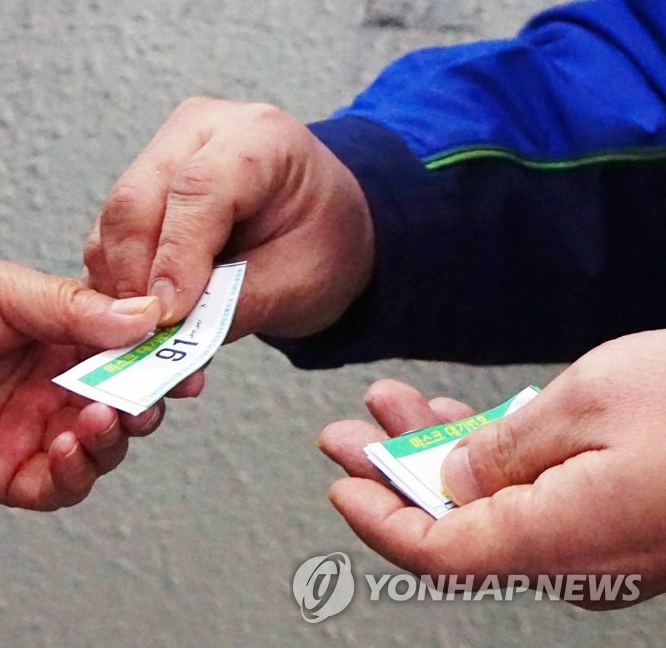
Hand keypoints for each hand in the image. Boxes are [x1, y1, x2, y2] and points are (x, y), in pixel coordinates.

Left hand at [0, 252, 176, 510]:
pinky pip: (56, 484)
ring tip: (100, 415)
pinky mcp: (3, 470)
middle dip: (145, 402)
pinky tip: (71, 444)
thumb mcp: (4, 290)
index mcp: (62, 337)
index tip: (189, 357)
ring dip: (112, 437)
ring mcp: (31, 429)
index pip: (130, 353)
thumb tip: (145, 316)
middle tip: (151, 393)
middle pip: (125, 404)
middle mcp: (54, 385)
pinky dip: (75, 472)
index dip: (162, 357)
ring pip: (100, 449)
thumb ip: (73, 310)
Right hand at [84, 96, 373, 339]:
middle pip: (136, 200)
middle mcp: (199, 132)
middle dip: (134, 277)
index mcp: (258, 136)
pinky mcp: (141, 188)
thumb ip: (237, 302)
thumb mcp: (302, 279)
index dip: (175, 256)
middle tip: (146, 337)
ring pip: (113, 224)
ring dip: (120, 287)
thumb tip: (171, 329)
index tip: (166, 315)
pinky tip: (141, 317)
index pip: (197, 188)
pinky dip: (118, 284)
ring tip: (148, 336)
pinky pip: (109, 238)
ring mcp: (163, 155)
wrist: (323, 224)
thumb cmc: (324, 241)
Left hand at [320, 334, 665, 609]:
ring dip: (435, 454)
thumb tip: (448, 481)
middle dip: (392, 475)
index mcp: (562, 537)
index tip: (339, 483)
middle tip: (343, 434)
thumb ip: (507, 450)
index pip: (438, 552)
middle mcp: (579, 554)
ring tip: (388, 407)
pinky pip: (536, 492)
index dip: (378, 519)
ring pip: (492, 502)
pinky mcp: (619, 513)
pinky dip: (489, 454)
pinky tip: (459, 418)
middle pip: (456, 525)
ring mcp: (602, 538)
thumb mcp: (591, 403)